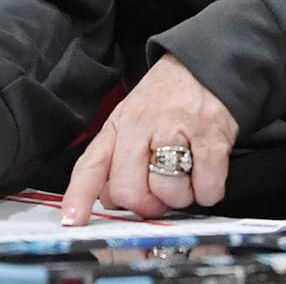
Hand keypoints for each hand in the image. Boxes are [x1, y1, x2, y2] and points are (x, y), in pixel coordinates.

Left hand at [60, 54, 237, 224]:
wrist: (205, 66)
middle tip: (159, 193)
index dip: (80, 196)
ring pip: (169, 193)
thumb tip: (107, 201)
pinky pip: (206, 188)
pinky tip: (206, 174)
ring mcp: (177, 129)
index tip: (73, 220)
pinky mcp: (212, 136)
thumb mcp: (129, 119)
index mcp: (119, 126)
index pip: (91, 165)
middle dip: (147, 205)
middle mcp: (143, 126)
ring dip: (181, 197)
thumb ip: (114, 159)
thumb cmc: (167, 100)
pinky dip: (208, 191)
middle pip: (130, 191)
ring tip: (186, 175)